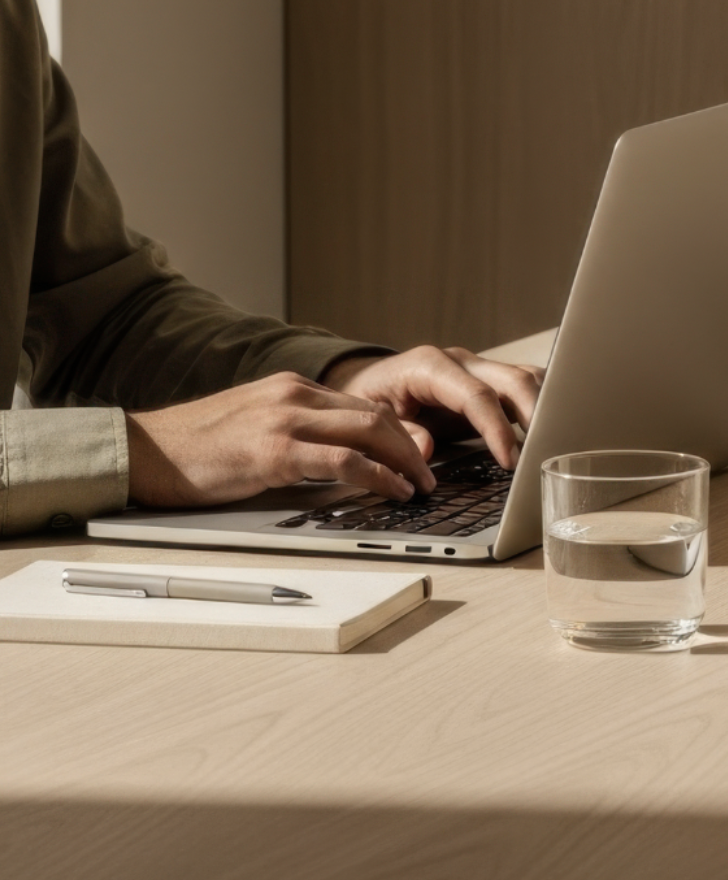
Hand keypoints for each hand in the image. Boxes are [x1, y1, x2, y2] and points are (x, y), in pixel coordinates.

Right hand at [128, 372, 439, 507]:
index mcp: (292, 388)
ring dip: (406, 461)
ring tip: (421, 486)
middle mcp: (294, 396)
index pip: (363, 405)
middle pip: (377, 415)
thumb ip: (295, 431)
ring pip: (370, 432)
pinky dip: (380, 476)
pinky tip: (394, 491)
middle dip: (413, 445)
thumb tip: (337, 456)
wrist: (143, 451)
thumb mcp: (255, 425)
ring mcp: (286, 421)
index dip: (399, 431)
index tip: (418, 454)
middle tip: (431, 473)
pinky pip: (344, 461)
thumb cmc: (194, 447)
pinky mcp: (275, 452)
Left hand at [323, 345, 541, 467]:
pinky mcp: (489, 380)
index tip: (511, 460)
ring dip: (544, 408)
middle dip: (536, 414)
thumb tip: (426, 451)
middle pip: (513, 380)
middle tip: (546, 450)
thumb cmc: (370, 400)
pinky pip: (524, 386)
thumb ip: (400, 434)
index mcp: (429, 366)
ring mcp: (479, 368)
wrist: (368, 382)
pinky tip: (547, 430)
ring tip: (554, 442)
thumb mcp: (372, 419)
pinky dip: (541, 405)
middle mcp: (460, 362)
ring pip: (527, 378)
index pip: (476, 395)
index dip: (497, 428)